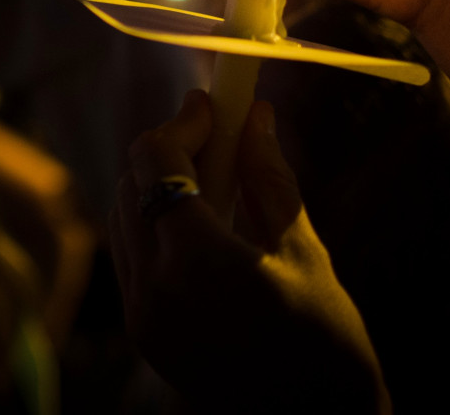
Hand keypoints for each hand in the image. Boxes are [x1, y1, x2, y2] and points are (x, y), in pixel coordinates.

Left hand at [109, 92, 387, 412]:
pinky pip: (130, 255)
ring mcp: (140, 314)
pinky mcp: (142, 332)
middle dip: (171, 148)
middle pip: (132, 182)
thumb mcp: (304, 253)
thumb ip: (268, 178)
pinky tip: (200, 223)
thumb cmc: (326, 346)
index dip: (183, 121)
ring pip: (123, 216)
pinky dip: (153, 224)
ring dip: (158, 184)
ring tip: (214, 179)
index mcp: (196, 262)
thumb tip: (255, 115)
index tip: (213, 103)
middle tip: (218, 133)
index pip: (157, 159)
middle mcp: (152, 287)